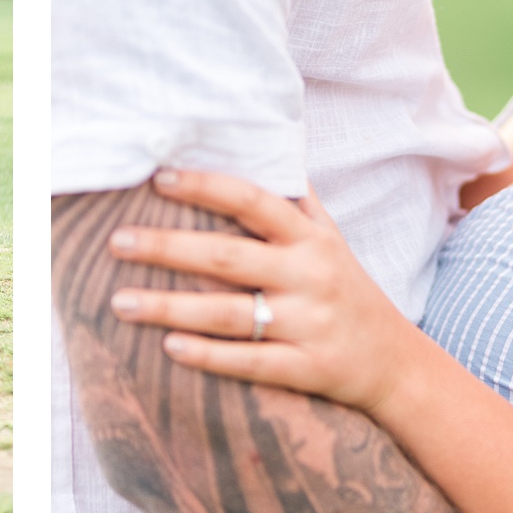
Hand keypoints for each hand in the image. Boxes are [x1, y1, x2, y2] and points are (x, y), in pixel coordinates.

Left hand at [104, 166, 421, 416]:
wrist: (396, 363)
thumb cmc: (347, 290)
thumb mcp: (331, 239)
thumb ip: (297, 200)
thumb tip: (266, 143)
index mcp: (309, 238)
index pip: (252, 201)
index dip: (206, 187)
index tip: (159, 178)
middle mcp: (309, 276)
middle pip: (228, 257)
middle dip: (168, 247)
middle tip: (116, 240)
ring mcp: (308, 324)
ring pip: (229, 314)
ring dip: (170, 307)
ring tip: (120, 302)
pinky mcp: (307, 369)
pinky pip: (251, 362)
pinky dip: (209, 356)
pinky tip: (168, 348)